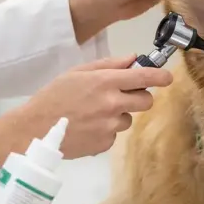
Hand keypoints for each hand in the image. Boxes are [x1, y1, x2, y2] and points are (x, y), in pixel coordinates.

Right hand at [0, 55, 172, 163]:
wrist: (35, 130)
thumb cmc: (53, 97)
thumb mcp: (77, 73)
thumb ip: (108, 65)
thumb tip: (133, 59)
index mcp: (105, 82)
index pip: (143, 78)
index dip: (160, 77)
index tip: (168, 78)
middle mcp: (112, 104)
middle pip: (146, 101)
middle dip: (139, 98)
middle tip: (123, 97)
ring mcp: (110, 126)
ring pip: (129, 119)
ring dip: (118, 115)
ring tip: (93, 114)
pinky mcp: (105, 144)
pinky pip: (115, 134)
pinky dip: (106, 131)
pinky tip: (88, 128)